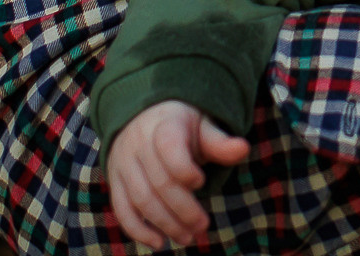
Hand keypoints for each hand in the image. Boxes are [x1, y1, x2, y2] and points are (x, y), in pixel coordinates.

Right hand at [106, 99, 250, 249]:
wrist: (144, 116)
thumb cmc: (181, 127)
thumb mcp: (202, 126)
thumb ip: (220, 142)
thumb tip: (244, 149)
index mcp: (164, 125)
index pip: (169, 147)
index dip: (185, 170)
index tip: (201, 181)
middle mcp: (139, 143)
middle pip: (159, 182)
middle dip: (183, 209)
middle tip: (203, 226)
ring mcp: (124, 163)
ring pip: (141, 199)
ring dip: (165, 223)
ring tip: (187, 238)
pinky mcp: (115, 180)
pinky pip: (121, 208)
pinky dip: (137, 230)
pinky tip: (159, 243)